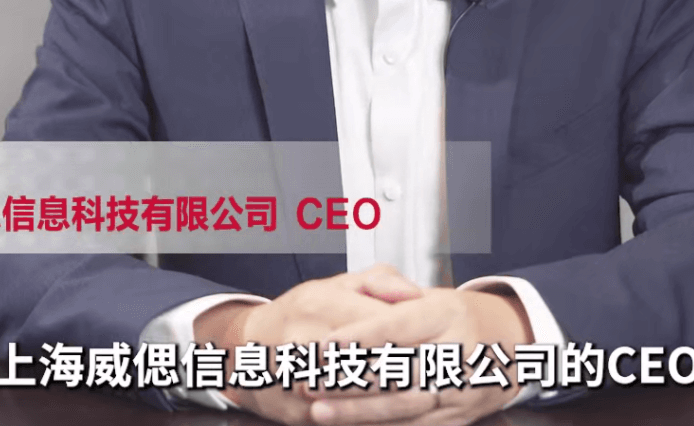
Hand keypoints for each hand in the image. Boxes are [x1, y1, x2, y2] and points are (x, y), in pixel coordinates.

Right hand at [195, 264, 436, 424]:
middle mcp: (305, 337)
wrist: (245, 347)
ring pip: (356, 392)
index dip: (415, 334)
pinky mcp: (294, 410)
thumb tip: (416, 293)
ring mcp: (297, 377)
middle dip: (412, 368)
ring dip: (395, 398)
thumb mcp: (337, 284)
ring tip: (430, 398)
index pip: (380, 321)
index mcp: (320, 302)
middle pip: (371, 359)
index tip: (445, 341)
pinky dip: (369, 420)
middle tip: (448, 374)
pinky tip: (396, 419)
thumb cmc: (302, 312)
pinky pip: (338, 419)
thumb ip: (380, 282)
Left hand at [310, 287, 532, 425]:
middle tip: (308, 381)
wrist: (510, 349)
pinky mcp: (457, 418)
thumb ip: (391, 291)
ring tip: (319, 411)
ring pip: (404, 404)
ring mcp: (461, 389)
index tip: (325, 344)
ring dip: (358, 411)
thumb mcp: (430, 294)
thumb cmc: (454, 318)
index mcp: (447, 314)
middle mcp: (458, 352)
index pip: (399, 326)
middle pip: (398, 370)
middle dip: (348, 379)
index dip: (360, 337)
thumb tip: (356, 293)